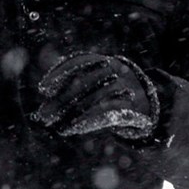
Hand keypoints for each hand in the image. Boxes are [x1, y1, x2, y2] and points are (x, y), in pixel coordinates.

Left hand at [32, 52, 158, 139]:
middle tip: (44, 115)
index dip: (60, 74)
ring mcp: (125, 87)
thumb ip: (73, 81)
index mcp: (103, 61)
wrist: (145, 99)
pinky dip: (88, 120)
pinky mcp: (132, 107)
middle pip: (84, 83)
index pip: (79, 62)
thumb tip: (44, 90)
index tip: (43, 89)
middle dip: (62, 100)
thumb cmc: (110, 87)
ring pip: (96, 98)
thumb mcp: (95, 79)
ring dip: (74, 113)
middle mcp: (116, 70)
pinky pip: (108, 113)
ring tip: (57, 125)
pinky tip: (73, 127)